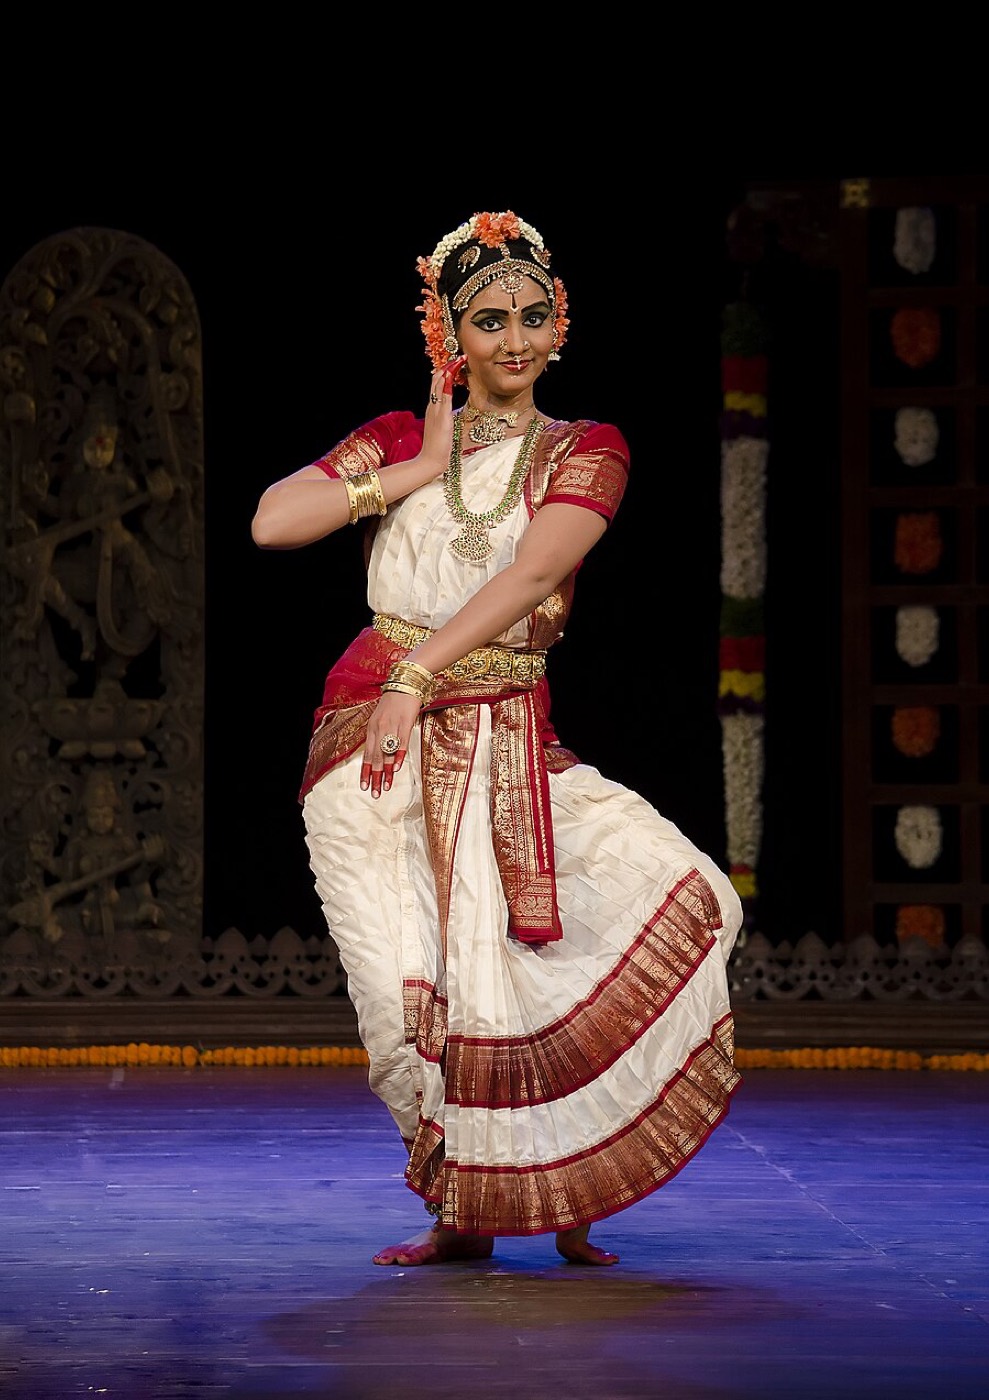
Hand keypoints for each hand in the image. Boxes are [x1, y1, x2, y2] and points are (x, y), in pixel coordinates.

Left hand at [361, 691, 421, 798]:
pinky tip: (397, 768)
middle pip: (376, 757)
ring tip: (386, 787)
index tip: (364, 786)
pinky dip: (398, 756)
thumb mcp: (381, 718)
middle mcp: (379, 729)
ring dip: (386, 772)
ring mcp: (392, 726)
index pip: (367, 755)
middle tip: (375, 793)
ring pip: (387, 753)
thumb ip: (379, 735)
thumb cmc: (394, 702)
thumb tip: (380, 754)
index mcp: (372, 728)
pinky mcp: (405, 723)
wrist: (404, 684)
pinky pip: (400, 743)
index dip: (366, 771)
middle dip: (375, 777)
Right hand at [422, 355, 466, 478]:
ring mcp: (435, 411)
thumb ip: (444, 418)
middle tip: (458, 358)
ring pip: (439, 386)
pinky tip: (449, 375)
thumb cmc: (437, 447)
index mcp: (432, 409)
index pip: (437, 386)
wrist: (430, 460)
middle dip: (448, 368)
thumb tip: (450, 412)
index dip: (445, 374)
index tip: (454, 364)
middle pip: (437, 382)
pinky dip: (445, 385)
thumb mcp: (442, 428)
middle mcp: (432, 407)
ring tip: (457, 360)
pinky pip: (443, 398)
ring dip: (448, 372)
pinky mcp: (441, 417)